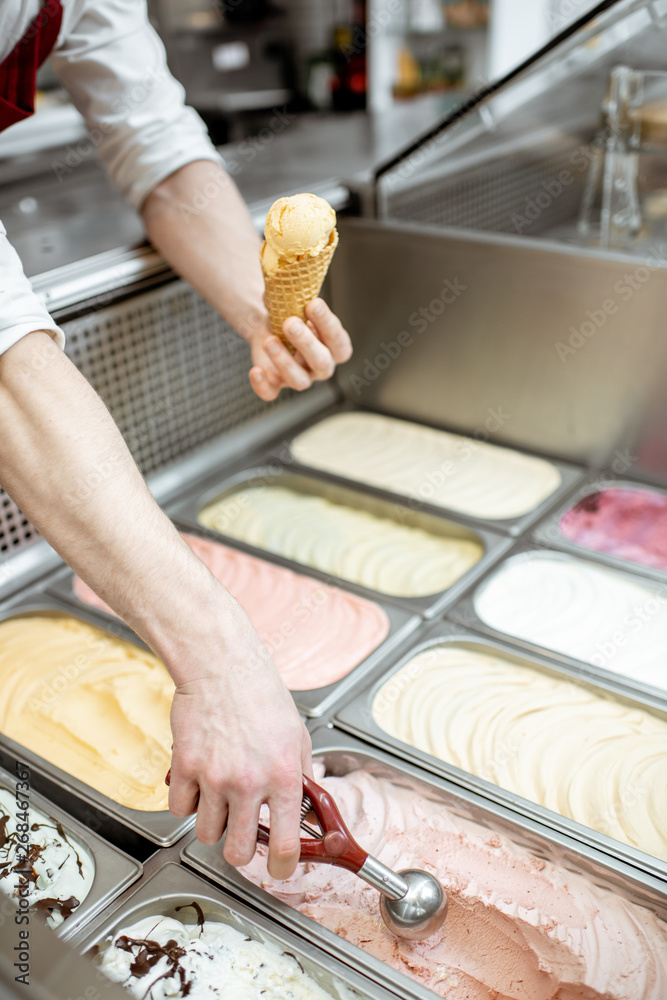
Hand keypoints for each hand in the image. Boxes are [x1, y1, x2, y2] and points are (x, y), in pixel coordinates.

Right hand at [167, 630, 311, 879]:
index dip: (282, 867)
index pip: (284, 844)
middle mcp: (249, 782)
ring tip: (220, 795)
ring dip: (213, 822)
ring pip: (206, 833)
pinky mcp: (184, 767)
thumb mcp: (296, 735)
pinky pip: (180, 808)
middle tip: (242, 833)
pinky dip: (187, 801)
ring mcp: (214, 777)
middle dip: (240, 850)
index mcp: (283, 775)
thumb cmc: (261, 695)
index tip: (279, 869)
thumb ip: (300, 775)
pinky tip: (199, 779)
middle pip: (238, 852)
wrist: (222, 666)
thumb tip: (306, 809)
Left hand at [248, 298, 351, 401]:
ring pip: (299, 381)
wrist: (270, 324)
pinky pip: (271, 394)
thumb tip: (283, 282)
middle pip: (321, 363)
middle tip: (291, 323)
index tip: (313, 304)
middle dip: (306, 343)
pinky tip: (255, 370)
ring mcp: (300, 378)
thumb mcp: (297, 302)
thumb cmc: (292, 312)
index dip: (328, 326)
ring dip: (284, 361)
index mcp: (334, 347)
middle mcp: (321, 366)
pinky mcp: (276, 385)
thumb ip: (295, 295)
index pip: (339, 343)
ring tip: (269, 340)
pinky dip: (262, 386)